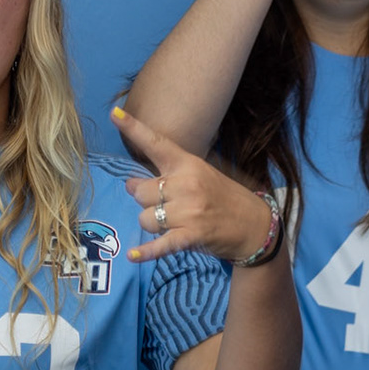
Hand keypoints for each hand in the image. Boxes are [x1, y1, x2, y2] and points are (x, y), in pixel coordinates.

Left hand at [113, 107, 273, 262]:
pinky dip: (147, 251)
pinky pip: (161, 243)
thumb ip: (167, 176)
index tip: (115, 113)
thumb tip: (130, 184)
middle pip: (140, 191)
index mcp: (188, 164)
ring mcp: (189, 211)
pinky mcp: (191, 236)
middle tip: (162, 203)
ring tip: (171, 223)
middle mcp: (186, 184)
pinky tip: (133, 256)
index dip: (134, 128)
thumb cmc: (223, 197)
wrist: (253, 224)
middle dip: (144, 199)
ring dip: (152, 223)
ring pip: (145, 218)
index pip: (156, 143)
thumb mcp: (200, 175)